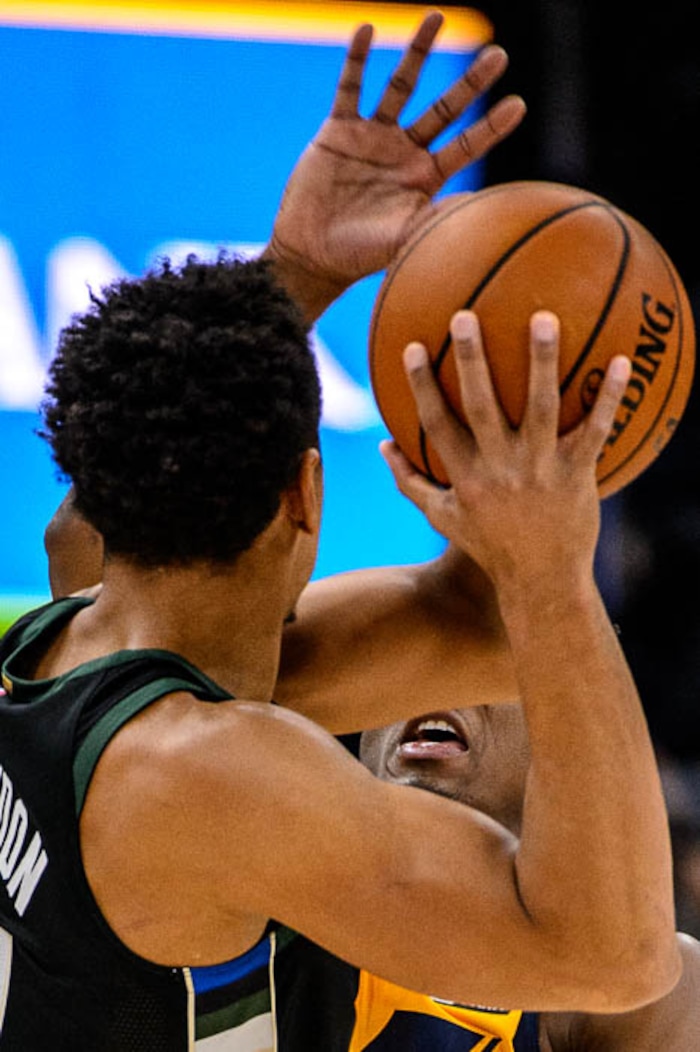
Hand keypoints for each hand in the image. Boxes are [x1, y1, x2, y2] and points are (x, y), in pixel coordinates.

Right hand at [264, 12, 525, 318]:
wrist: (312, 253)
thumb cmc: (360, 256)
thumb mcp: (402, 241)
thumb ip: (434, 223)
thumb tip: (473, 211)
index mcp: (425, 177)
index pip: (466, 146)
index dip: (491, 126)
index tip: (519, 104)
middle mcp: (404, 152)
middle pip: (444, 109)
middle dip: (471, 83)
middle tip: (499, 55)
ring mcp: (373, 137)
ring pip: (400, 87)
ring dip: (417, 53)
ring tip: (436, 17)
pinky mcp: (339, 131)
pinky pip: (349, 88)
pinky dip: (355, 60)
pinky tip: (366, 30)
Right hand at [382, 311, 630, 592]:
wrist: (541, 581)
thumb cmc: (489, 545)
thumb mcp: (443, 517)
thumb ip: (411, 481)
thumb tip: (382, 446)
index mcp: (465, 476)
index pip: (437, 424)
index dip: (422, 386)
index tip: (413, 346)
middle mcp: (500, 469)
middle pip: (482, 406)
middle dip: (470, 361)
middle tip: (464, 316)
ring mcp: (540, 470)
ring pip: (540, 408)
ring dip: (542, 363)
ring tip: (543, 319)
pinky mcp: (577, 474)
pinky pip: (594, 431)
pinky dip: (607, 398)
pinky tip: (619, 362)